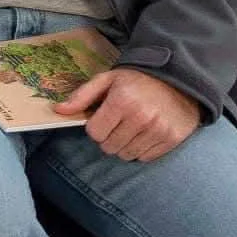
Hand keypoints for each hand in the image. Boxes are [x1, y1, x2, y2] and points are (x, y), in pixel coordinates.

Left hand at [54, 68, 200, 162]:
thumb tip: (58, 110)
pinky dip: (141, 150)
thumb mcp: (107, 80)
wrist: (178, 80)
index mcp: (122, 101)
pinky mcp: (172, 139)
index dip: (95, 127)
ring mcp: (159, 130)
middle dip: (108, 137)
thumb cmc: (137, 80)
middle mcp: (141, 117)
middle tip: (118, 124)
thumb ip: (82, 95)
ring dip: (124, 145)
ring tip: (131, 129)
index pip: (95, 133)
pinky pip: (145, 157)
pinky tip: (145, 134)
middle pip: (109, 146)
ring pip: (126, 155)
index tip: (103, 118)